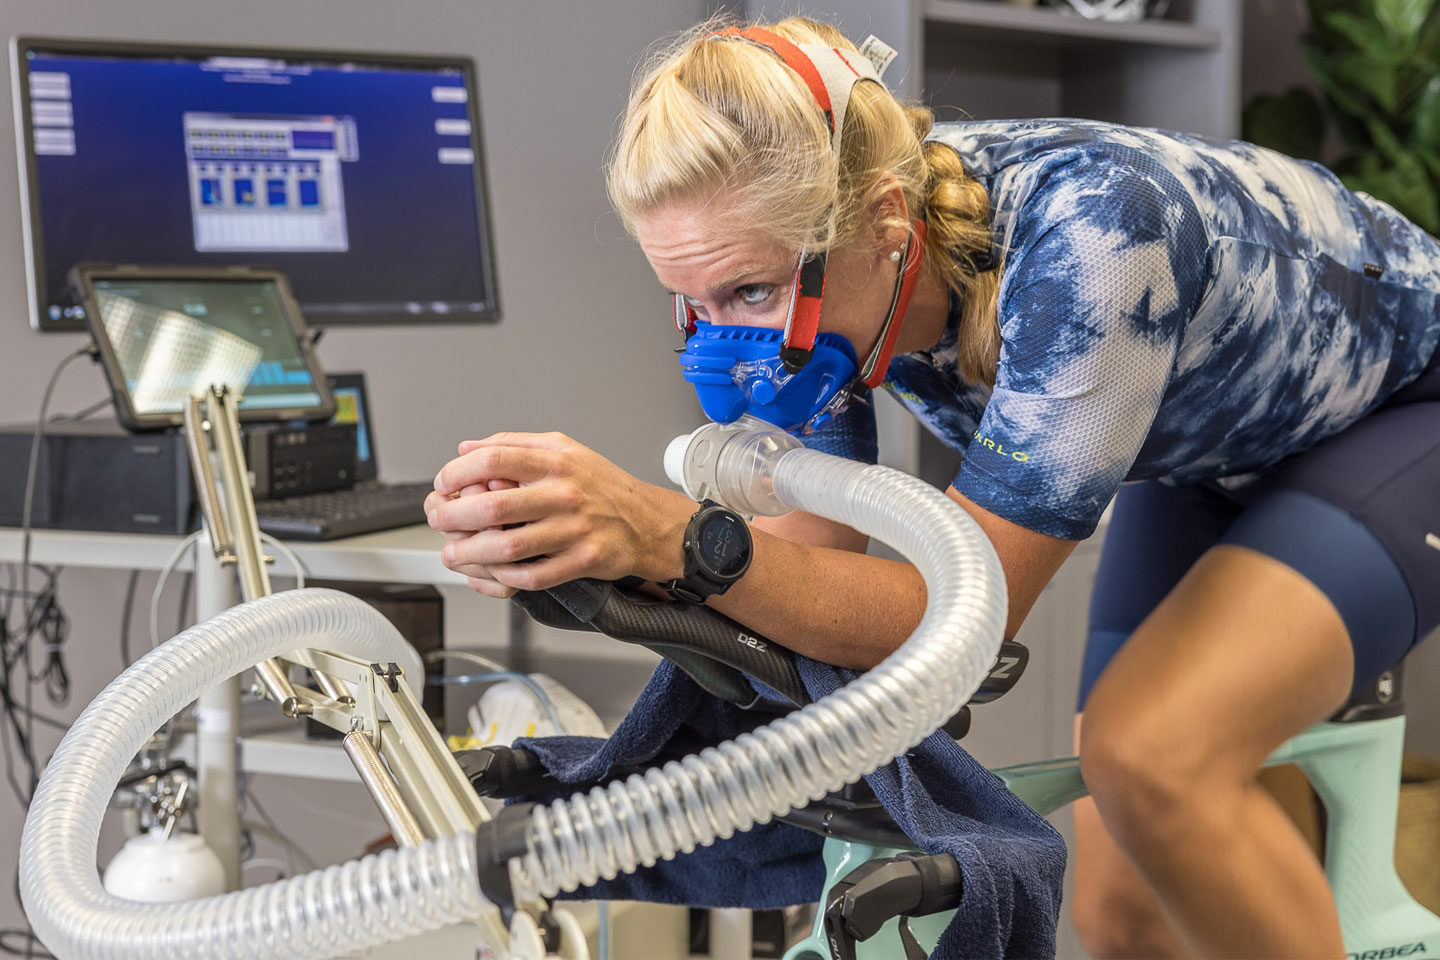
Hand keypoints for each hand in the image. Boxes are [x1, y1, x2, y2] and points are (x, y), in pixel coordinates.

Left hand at [428, 432, 693, 597]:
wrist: (648, 522)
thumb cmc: (602, 486)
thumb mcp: (564, 450)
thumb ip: (514, 445)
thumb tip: (467, 448)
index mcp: (556, 462)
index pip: (494, 459)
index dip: (458, 473)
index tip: (445, 484)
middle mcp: (565, 493)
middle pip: (494, 504)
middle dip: (454, 516)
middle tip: (440, 520)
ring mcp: (574, 529)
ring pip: (509, 545)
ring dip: (471, 553)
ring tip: (454, 553)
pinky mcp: (583, 560)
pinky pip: (533, 575)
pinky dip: (505, 576)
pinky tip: (493, 571)